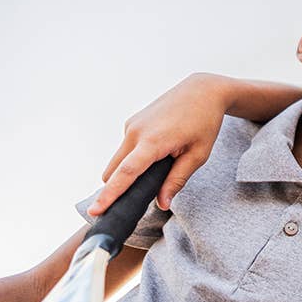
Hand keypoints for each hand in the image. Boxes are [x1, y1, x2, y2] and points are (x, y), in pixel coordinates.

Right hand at [89, 73, 229, 214]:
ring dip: (128, 172)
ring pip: (118, 160)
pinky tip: (157, 154)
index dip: (110, 195)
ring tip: (158, 169)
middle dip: (117, 188)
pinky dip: (133, 158)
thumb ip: (177, 180)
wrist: (202, 90)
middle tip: (132, 204)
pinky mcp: (132, 123)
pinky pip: (126, 149)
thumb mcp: (198, 155)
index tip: (96, 211)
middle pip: (114, 171)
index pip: (126, 173)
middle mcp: (135, 132)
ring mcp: (131, 125)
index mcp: (153, 141)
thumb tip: (162, 204)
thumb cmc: (204, 122)